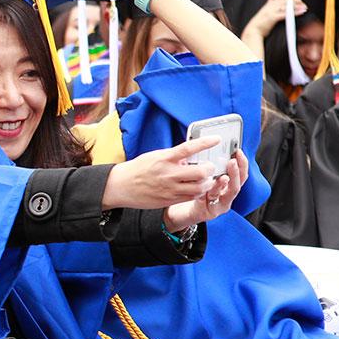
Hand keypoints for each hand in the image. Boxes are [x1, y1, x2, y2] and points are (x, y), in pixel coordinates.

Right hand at [101, 136, 222, 210]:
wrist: (121, 186)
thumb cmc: (139, 169)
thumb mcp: (154, 157)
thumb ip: (173, 157)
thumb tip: (189, 158)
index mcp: (164, 159)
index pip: (188, 148)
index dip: (205, 143)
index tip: (217, 139)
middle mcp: (168, 174)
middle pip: (200, 172)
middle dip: (209, 169)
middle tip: (209, 167)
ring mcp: (169, 188)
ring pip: (199, 188)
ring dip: (207, 183)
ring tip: (206, 179)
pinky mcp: (169, 200)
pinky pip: (191, 197)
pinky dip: (198, 192)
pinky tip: (197, 188)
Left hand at [163, 149, 247, 230]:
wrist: (184, 213)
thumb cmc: (195, 193)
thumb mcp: (203, 180)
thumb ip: (207, 169)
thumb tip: (205, 148)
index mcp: (227, 187)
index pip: (241, 175)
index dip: (242, 164)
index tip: (239, 152)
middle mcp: (226, 197)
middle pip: (237, 185)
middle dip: (236, 172)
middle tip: (232, 161)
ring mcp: (219, 206)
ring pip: (225, 195)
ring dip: (223, 184)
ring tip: (222, 176)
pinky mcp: (208, 213)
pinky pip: (207, 201)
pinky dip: (206, 193)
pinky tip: (203, 187)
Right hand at [245, 0, 305, 37]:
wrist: (253, 30)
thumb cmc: (259, 22)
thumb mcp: (264, 10)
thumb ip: (268, 3)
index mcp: (270, 4)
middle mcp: (271, 6)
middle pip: (286, 0)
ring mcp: (272, 11)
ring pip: (287, 6)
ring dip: (298, 5)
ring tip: (306, 5)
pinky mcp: (273, 17)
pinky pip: (285, 14)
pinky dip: (294, 13)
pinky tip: (301, 12)